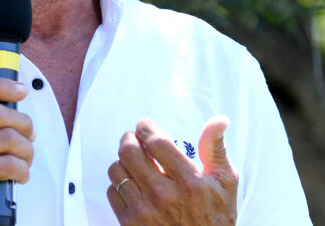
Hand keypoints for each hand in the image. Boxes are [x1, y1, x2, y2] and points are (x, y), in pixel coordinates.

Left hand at [107, 116, 237, 224]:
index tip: (146, 126)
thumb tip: (219, 120)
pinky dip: (119, 184)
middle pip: (129, 151)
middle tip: (135, 139)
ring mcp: (145, 212)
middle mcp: (164, 196)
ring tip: (135, 163)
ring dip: (123, 161)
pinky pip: (112, 191)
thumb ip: (215, 149)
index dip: (145, 127)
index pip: (155, 140)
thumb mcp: (225, 184)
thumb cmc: (215, 219)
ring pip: (117, 169)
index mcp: (189, 182)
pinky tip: (134, 185)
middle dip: (129, 138)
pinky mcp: (130, 225)